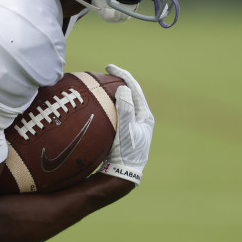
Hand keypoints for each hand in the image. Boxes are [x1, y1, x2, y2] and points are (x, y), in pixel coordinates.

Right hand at [100, 64, 154, 183]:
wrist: (122, 174)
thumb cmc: (126, 153)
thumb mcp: (126, 130)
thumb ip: (126, 108)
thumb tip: (124, 88)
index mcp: (145, 116)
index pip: (134, 89)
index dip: (122, 75)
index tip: (108, 67)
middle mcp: (139, 119)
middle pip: (129, 93)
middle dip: (117, 81)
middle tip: (104, 73)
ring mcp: (131, 126)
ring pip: (122, 102)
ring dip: (112, 92)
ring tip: (100, 85)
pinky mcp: (122, 132)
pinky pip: (114, 112)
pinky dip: (106, 104)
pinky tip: (96, 104)